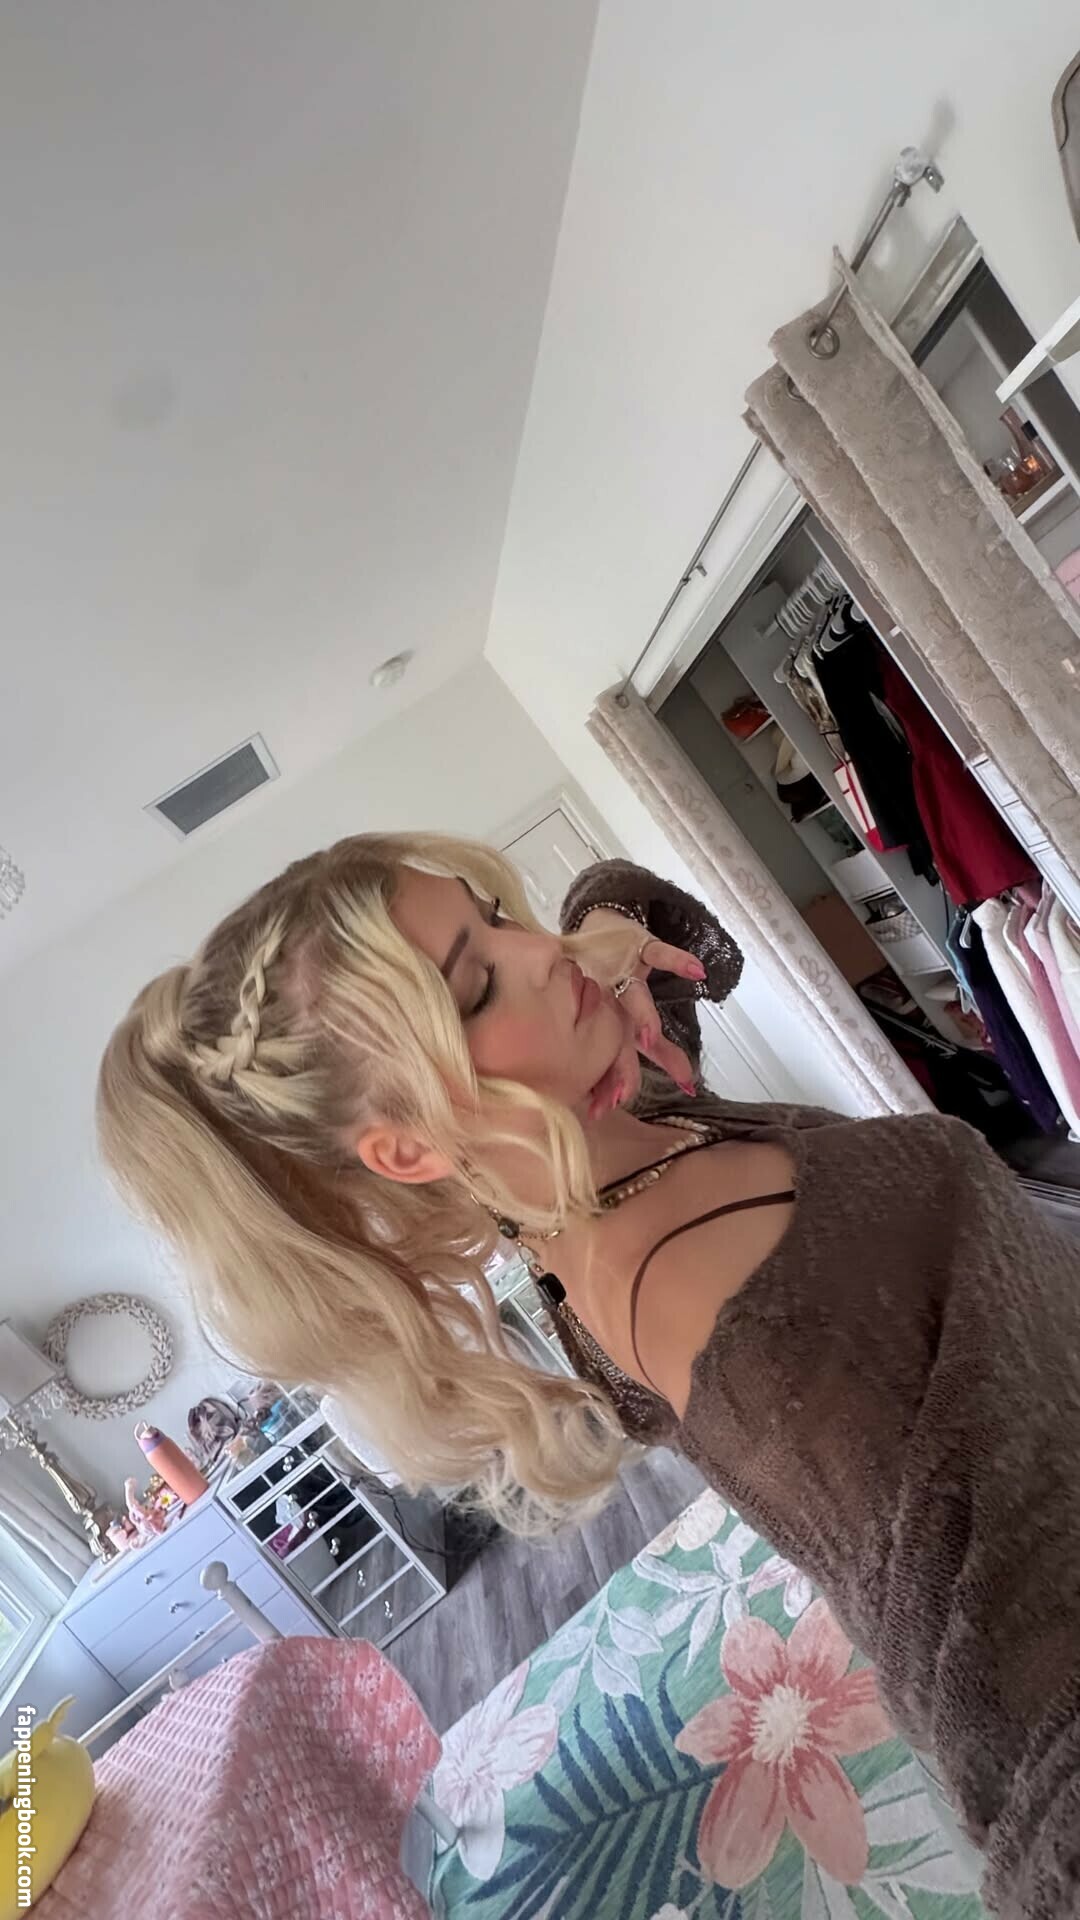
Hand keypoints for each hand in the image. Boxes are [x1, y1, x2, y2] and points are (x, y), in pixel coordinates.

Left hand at [578, 910, 705, 1117]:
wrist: (597, 927)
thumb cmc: (610, 980)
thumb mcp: (629, 1019)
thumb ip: (655, 1055)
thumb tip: (681, 1089)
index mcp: (609, 1024)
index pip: (615, 1060)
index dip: (611, 1084)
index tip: (604, 1110)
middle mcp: (613, 1004)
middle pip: (620, 1038)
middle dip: (620, 1066)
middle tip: (618, 1095)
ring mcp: (626, 974)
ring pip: (634, 997)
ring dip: (643, 1017)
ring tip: (649, 1038)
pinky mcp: (639, 946)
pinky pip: (660, 953)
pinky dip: (678, 961)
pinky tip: (697, 972)